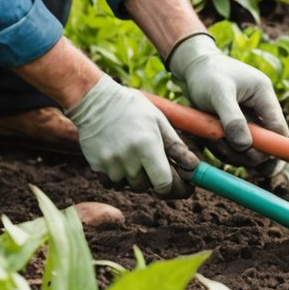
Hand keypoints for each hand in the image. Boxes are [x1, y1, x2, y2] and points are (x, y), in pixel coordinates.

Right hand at [64, 76, 198, 196]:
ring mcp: (110, 165)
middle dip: (152, 178)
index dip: (172, 187)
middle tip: (150, 159)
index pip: (163, 184)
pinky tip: (119, 158)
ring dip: (135, 177)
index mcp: (148, 146)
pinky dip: (118, 177)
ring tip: (132, 153)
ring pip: (130, 186)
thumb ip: (177, 146)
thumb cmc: (132, 109)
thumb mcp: (159, 121)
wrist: (95, 102)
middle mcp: (128, 159)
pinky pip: (113, 184)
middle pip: (147, 186)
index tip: (178, 185)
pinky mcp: (96, 167)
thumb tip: (194, 167)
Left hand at [165, 34, 287, 170]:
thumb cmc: (206, 74)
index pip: (279, 130)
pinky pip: (235, 146)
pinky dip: (224, 149)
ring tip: (212, 140)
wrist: (191, 67)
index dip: (271, 147)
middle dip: (248, 153)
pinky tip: (210, 139)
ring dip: (233, 152)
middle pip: (267, 144)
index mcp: (264, 95)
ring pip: (250, 149)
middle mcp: (260, 109)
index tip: (252, 156)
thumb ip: (232, 119)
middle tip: (226, 150)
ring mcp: (249, 119)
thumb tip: (245, 146)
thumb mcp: (219, 93)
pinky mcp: (236, 126)